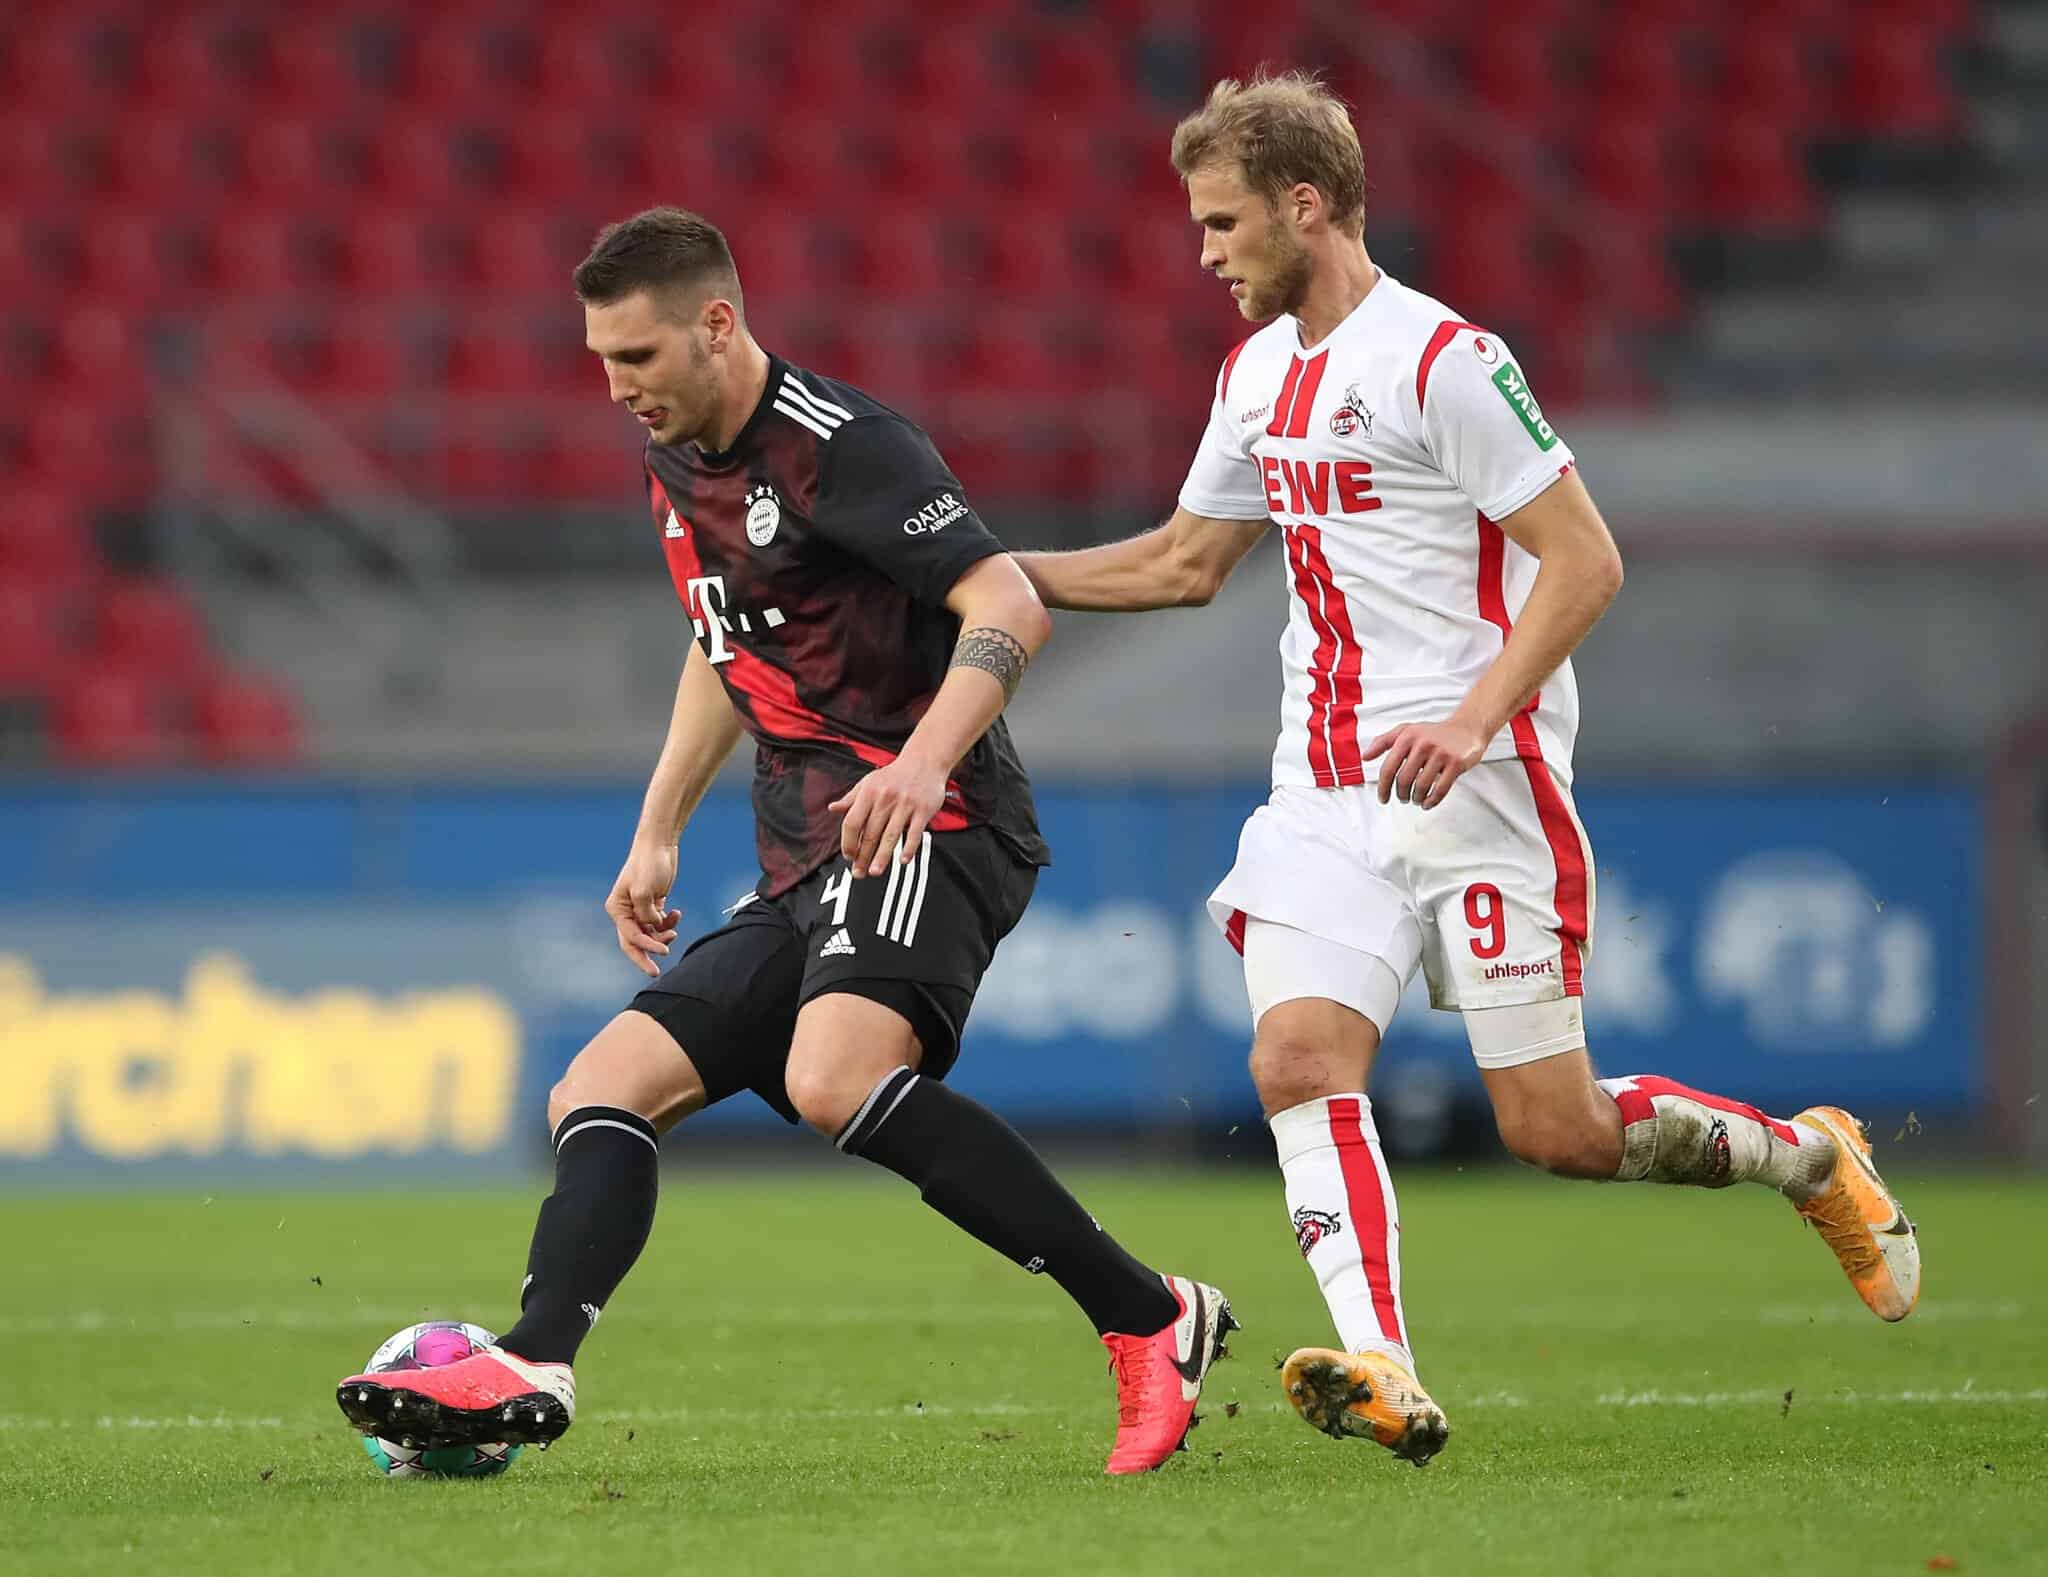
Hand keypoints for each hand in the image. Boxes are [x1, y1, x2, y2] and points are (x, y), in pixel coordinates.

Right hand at [605, 840, 681, 976]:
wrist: (660, 844)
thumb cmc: (648, 864)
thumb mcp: (643, 889)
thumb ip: (646, 913)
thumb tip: (653, 926)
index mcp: (617, 908)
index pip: (630, 936)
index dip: (646, 948)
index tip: (663, 953)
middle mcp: (625, 911)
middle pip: (634, 942)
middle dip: (646, 957)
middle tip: (656, 973)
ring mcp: (639, 909)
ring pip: (650, 934)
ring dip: (662, 936)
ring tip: (674, 930)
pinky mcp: (653, 905)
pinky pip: (659, 923)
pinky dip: (669, 923)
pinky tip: (676, 914)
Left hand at [829, 754, 947, 875]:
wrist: (924, 762)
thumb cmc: (894, 775)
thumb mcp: (869, 782)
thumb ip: (851, 798)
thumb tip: (832, 809)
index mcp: (869, 793)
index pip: (852, 822)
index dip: (848, 841)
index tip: (848, 856)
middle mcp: (886, 799)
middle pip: (871, 833)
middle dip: (863, 856)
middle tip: (858, 873)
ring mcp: (905, 805)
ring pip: (891, 836)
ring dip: (882, 857)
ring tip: (874, 871)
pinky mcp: (923, 810)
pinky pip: (914, 833)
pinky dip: (909, 848)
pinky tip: (903, 860)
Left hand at [1364, 718, 1487, 808]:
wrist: (1466, 729)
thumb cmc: (1433, 733)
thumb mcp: (1407, 731)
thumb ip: (1383, 741)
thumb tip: (1365, 757)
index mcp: (1407, 736)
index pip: (1389, 767)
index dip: (1383, 787)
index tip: (1383, 798)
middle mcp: (1423, 744)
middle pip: (1404, 780)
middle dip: (1401, 794)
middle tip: (1402, 798)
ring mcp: (1441, 753)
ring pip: (1421, 786)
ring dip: (1416, 798)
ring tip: (1416, 799)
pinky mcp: (1456, 763)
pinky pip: (1440, 789)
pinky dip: (1432, 801)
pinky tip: (1427, 803)